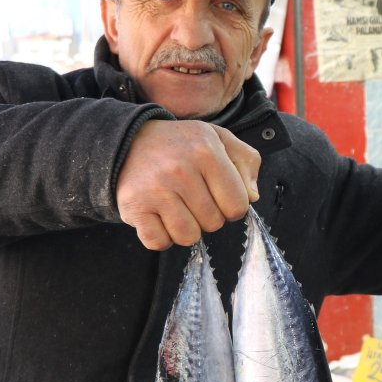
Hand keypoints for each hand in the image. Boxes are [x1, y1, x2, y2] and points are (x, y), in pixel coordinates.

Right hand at [116, 120, 259, 249]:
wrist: (129, 141)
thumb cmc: (181, 146)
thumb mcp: (218, 139)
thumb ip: (246, 161)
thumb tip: (252, 196)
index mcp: (207, 151)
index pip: (238, 205)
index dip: (232, 206)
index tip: (218, 195)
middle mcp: (180, 170)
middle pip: (214, 223)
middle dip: (207, 216)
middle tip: (192, 197)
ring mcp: (155, 189)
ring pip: (188, 237)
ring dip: (185, 228)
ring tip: (176, 206)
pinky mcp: (134, 206)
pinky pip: (158, 242)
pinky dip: (161, 236)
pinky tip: (158, 216)